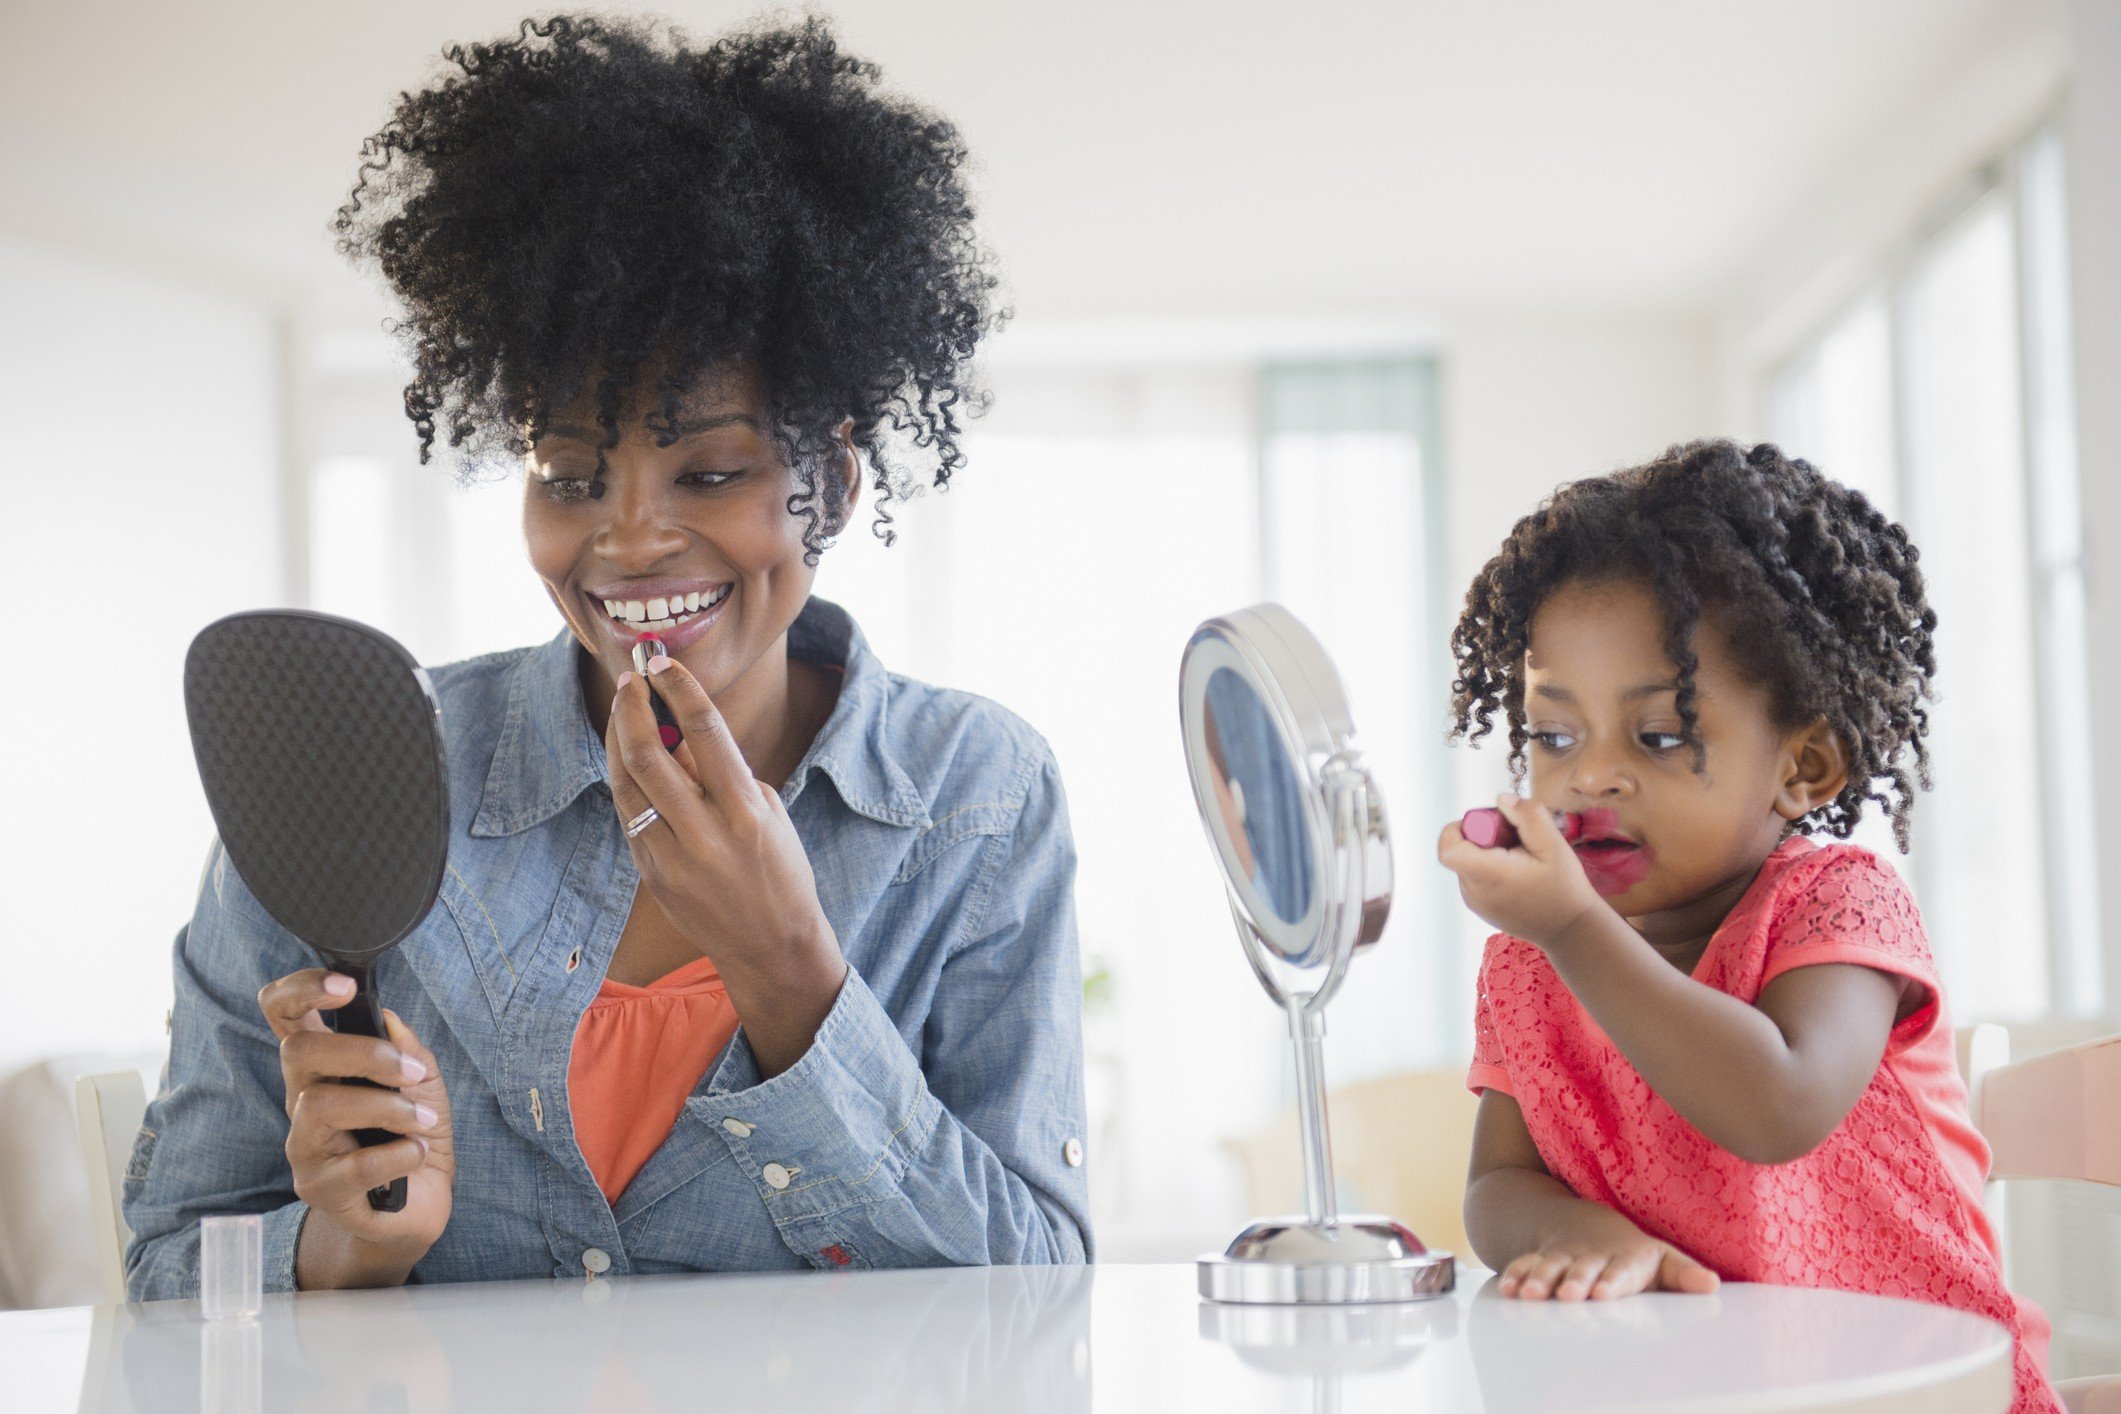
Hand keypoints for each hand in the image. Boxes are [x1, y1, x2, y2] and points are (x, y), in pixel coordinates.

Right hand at [258, 970, 453, 1280]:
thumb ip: (408, 1049)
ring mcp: (303, 1146)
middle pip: (299, 1051)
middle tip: (412, 1073)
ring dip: (387, 1107)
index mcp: (322, 1066)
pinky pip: (354, 1165)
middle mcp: (301, 1100)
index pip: (284, 1014)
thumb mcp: (423, 1083)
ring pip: (321, 1105)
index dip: (300, 989)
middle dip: (365, 1053)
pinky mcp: (319, 1189)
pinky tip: (417, 1154)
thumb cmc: (413, 1133)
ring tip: (424, 1121)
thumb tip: (389, 1019)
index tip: (344, 986)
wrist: (418, 1204)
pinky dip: (400, 1153)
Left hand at [605, 655, 844, 995]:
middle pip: (648, 754)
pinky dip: (626, 780)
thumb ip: (721, 774)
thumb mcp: (768, 811)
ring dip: (618, 739)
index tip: (662, 662)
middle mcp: (705, 832)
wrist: (772, 944)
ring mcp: (672, 857)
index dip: (679, 688)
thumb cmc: (779, 869)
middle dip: (631, 708)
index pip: (704, 731)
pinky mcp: (651, 874)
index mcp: (745, 809)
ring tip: (622, 710)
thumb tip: (676, 733)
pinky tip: (629, 759)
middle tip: (630, 681)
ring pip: (626, 783)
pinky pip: (629, 815)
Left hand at [1437, 793, 1605, 946]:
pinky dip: (1491, 868)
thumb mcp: (1553, 844)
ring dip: (1489, 853)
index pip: (1448, 847)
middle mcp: (1473, 891)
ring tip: (1522, 861)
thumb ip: (1528, 815)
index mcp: (1487, 875)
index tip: (1492, 828)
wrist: (1570, 930)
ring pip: (1469, 861)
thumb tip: (1502, 799)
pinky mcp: (1479, 907)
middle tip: (1517, 842)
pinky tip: (1519, 874)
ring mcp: (1474, 902)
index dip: (1462, 828)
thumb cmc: (1564, 888)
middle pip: (1461, 848)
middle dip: (1485, 836)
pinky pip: (1475, 876)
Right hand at [1498, 1209, 1720, 1300]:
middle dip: (1573, 1281)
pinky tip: (1507, 1290)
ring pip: (1549, 1267)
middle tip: (1566, 1296)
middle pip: (1581, 1270)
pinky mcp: (1540, 1260)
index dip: (1611, 1281)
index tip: (1604, 1293)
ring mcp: (1563, 1258)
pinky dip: (1515, 1275)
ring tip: (1529, 1296)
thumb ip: (1684, 1275)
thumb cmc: (1631, 1254)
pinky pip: (1524, 1264)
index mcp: (1624, 1260)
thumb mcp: (1661, 1260)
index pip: (1620, 1271)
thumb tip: (1712, 1285)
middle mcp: (1591, 1258)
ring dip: (1539, 1280)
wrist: (1585, 1224)